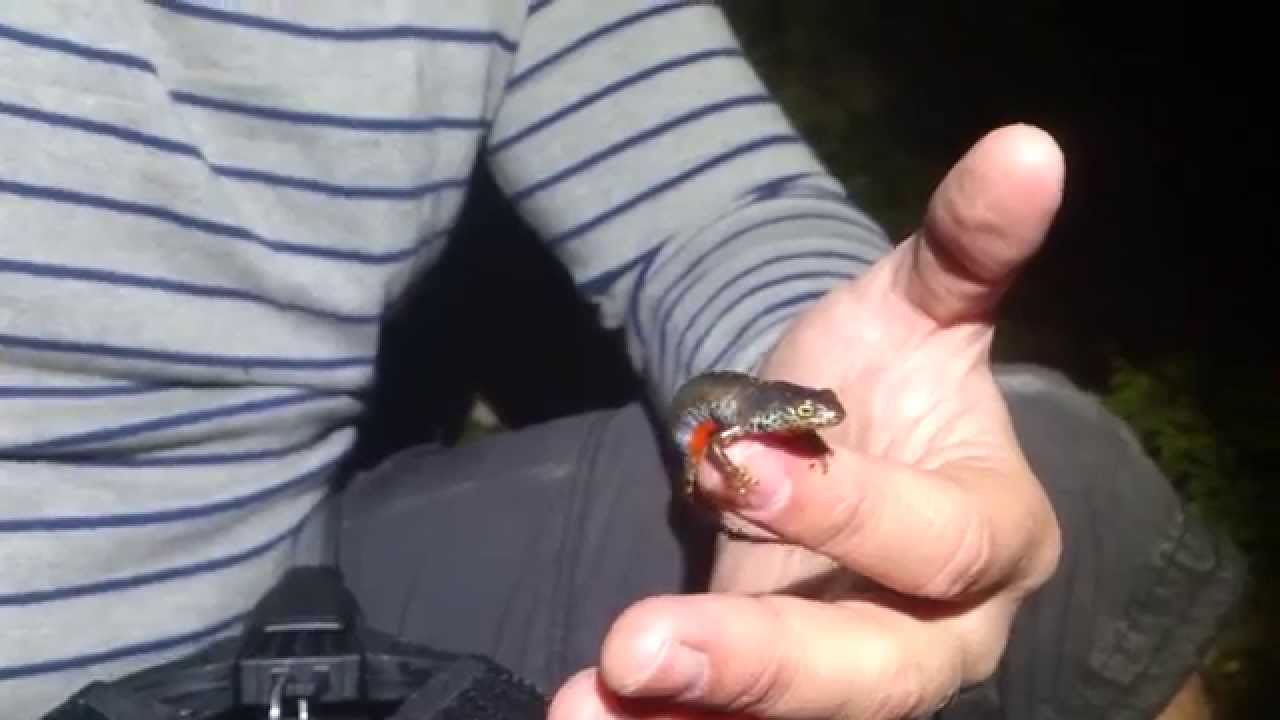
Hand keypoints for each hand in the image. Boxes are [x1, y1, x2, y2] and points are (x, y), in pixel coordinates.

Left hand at [550, 124, 1064, 718]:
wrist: (836, 435)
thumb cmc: (887, 374)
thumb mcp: (918, 307)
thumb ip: (965, 247)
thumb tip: (1026, 147)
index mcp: (996, 532)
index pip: (937, 544)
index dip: (846, 509)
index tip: (740, 456)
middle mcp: (941, 629)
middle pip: (872, 672)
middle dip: (761, 664)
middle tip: (639, 650)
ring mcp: (861, 672)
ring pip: (801, 716)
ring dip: (695, 717)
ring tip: (585, 713)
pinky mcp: (789, 695)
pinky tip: (587, 719)